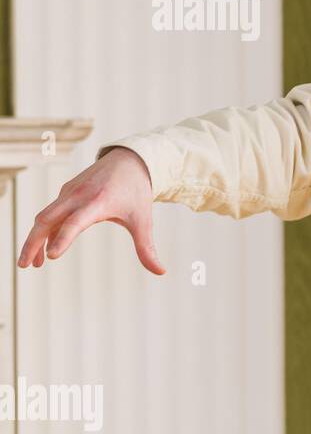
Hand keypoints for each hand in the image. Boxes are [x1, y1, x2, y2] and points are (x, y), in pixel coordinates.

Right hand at [17, 147, 165, 274]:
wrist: (129, 161)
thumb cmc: (136, 192)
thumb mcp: (143, 220)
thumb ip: (146, 247)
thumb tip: (162, 272)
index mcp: (99, 202)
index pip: (76, 222)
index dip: (63, 238)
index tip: (52, 256)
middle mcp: (79, 196)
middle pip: (47, 220)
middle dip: (33, 243)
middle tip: (25, 266)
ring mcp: (69, 192)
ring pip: (44, 217)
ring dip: (34, 239)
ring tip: (31, 264)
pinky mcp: (65, 192)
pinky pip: (49, 212)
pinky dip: (43, 230)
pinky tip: (44, 248)